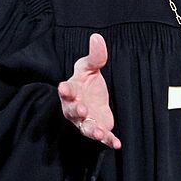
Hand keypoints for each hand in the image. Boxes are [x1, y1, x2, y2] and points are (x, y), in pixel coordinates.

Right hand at [58, 33, 120, 149]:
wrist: (94, 97)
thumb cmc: (87, 82)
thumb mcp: (90, 66)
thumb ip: (95, 55)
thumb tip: (97, 37)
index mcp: (72, 91)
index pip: (66, 90)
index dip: (65, 90)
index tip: (63, 87)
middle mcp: (75, 108)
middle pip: (72, 111)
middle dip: (77, 111)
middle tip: (82, 109)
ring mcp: (86, 120)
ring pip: (85, 128)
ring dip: (91, 130)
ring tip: (97, 133)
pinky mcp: (98, 128)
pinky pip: (103, 136)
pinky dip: (109, 140)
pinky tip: (117, 143)